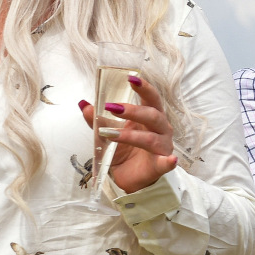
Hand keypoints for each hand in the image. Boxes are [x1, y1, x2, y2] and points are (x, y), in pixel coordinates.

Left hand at [81, 74, 177, 195]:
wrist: (129, 176)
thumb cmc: (125, 150)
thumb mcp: (108, 132)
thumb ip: (98, 120)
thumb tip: (84, 104)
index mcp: (150, 117)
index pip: (150, 98)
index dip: (143, 88)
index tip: (131, 78)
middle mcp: (160, 129)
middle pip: (152, 115)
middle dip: (133, 110)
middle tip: (112, 107)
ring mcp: (163, 146)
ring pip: (151, 137)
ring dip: (131, 135)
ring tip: (110, 134)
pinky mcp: (161, 165)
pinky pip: (166, 162)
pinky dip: (169, 161)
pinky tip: (170, 159)